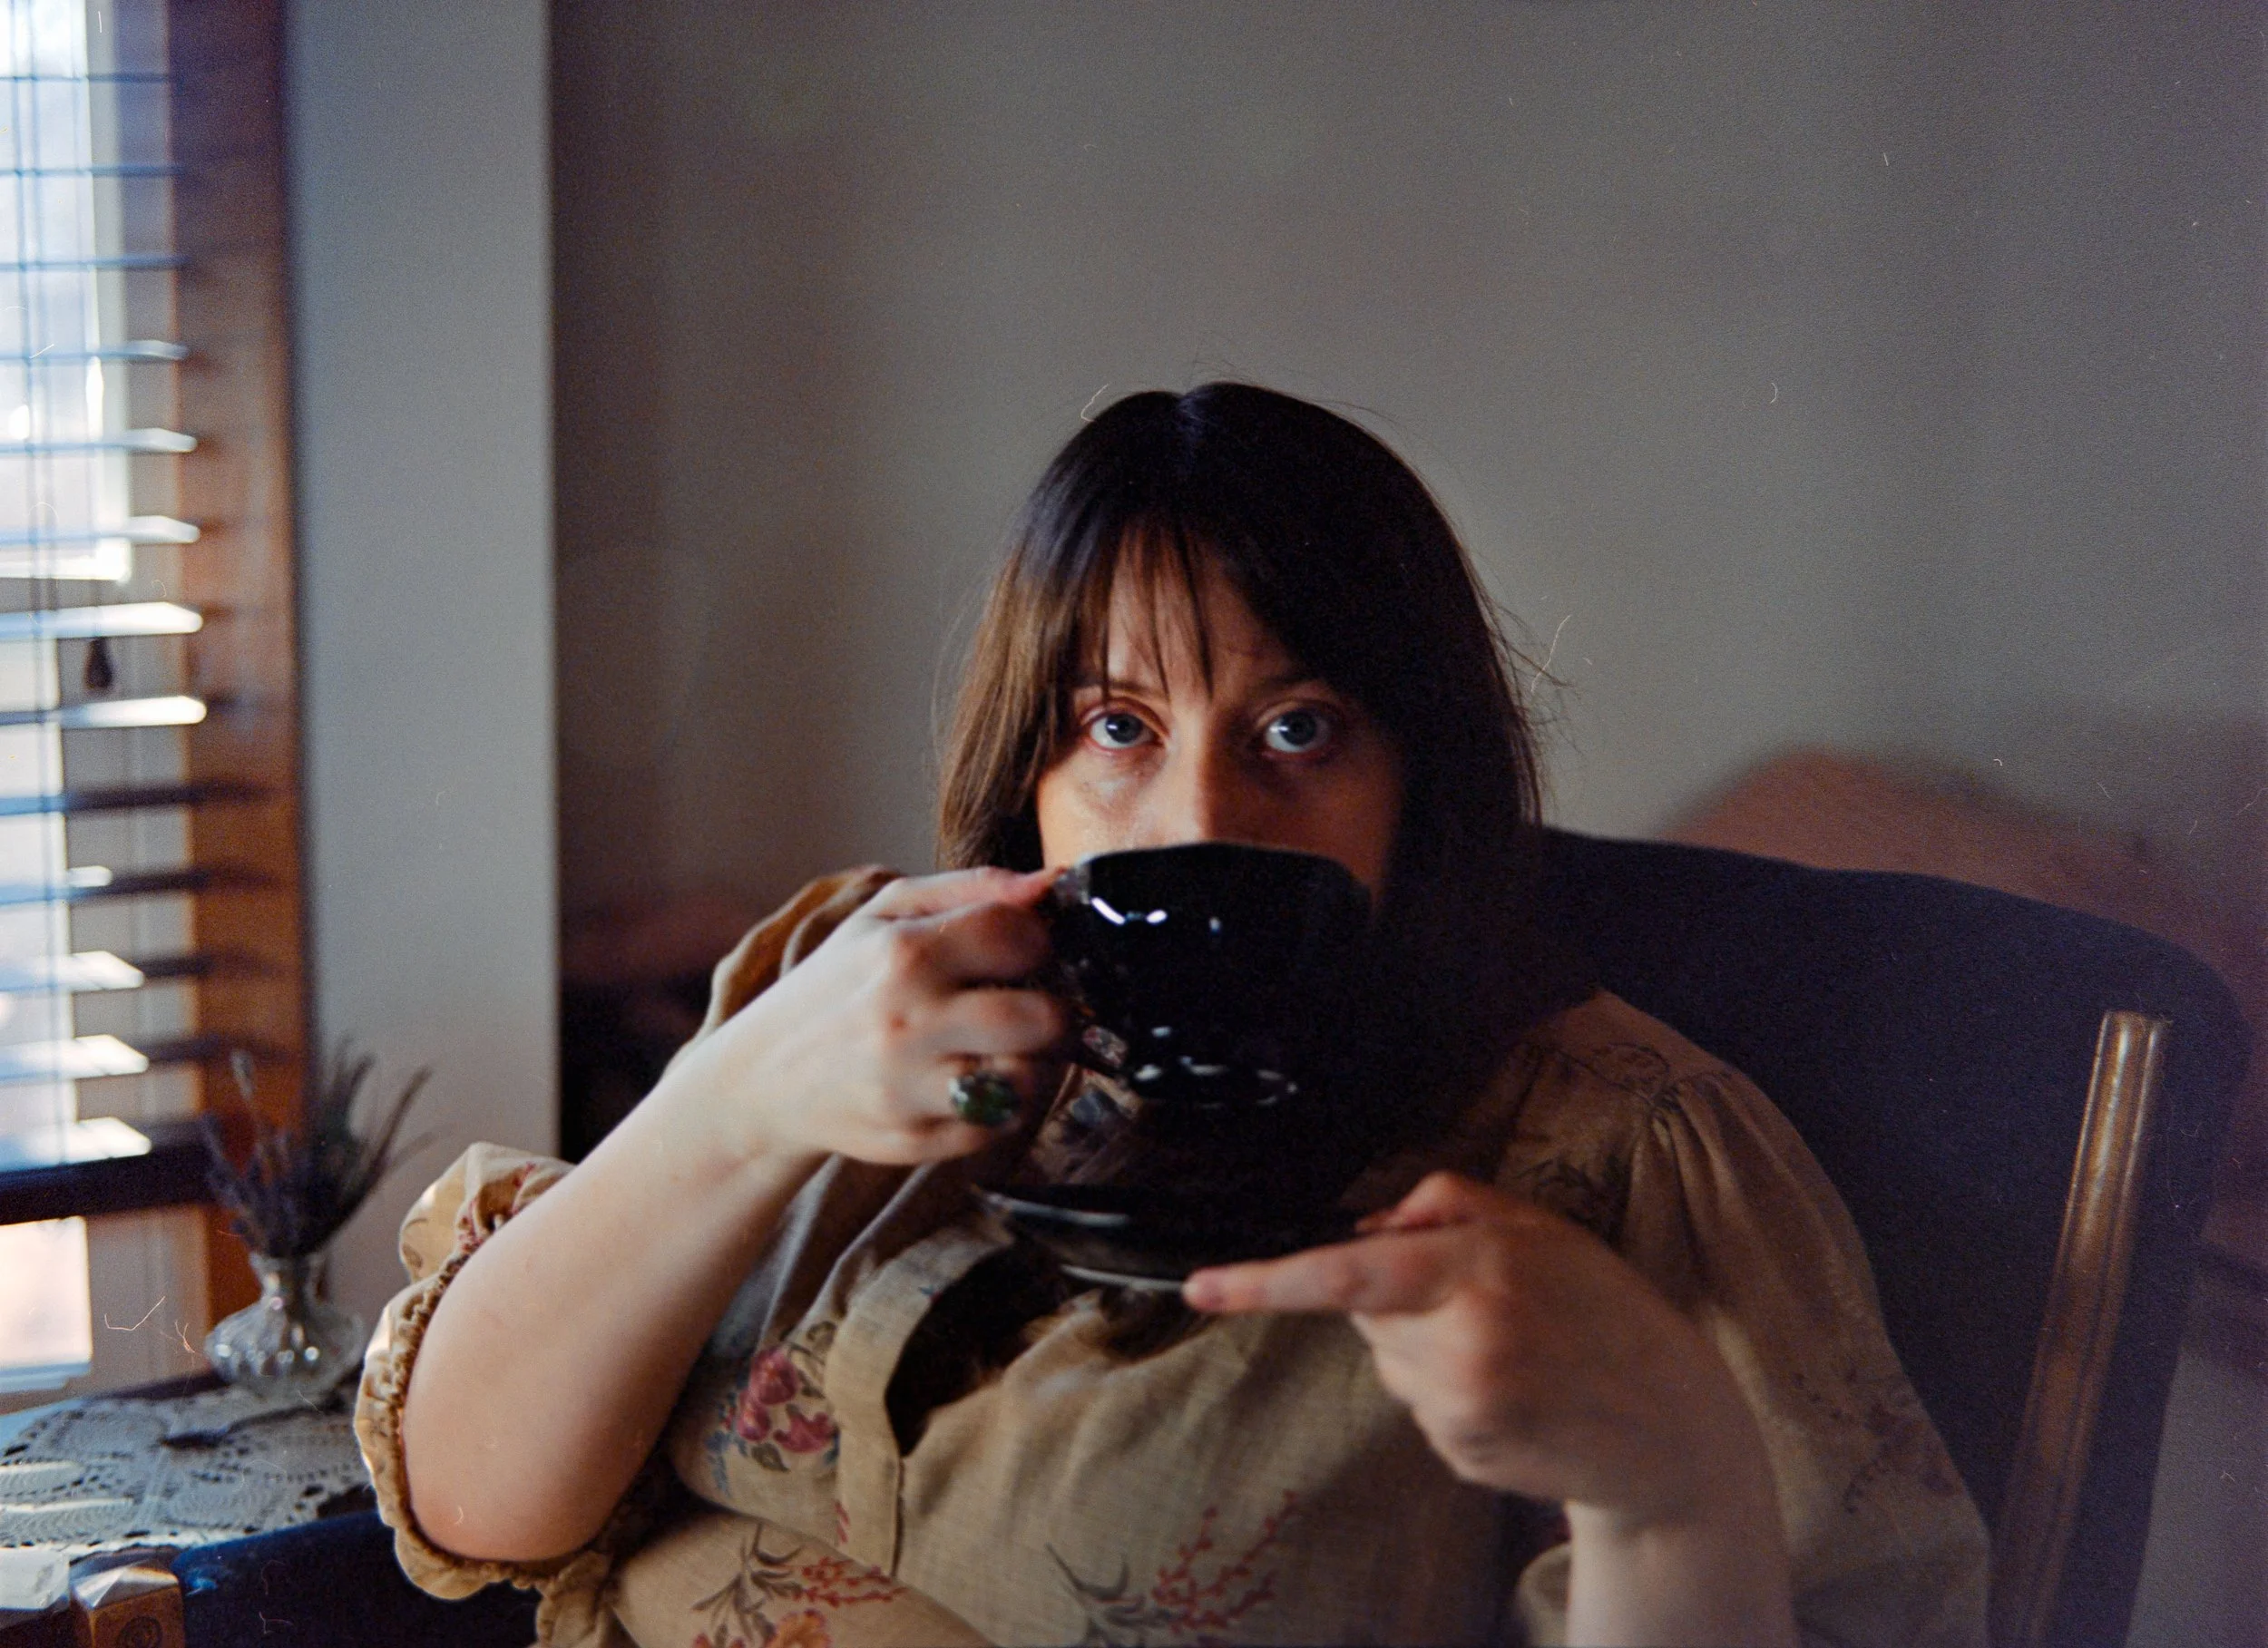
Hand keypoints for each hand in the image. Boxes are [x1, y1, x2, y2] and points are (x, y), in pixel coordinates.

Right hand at [658, 866, 1069, 1168]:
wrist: (763, 1078)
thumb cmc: (837, 986)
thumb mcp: (884, 916)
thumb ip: (972, 888)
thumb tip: (1050, 883)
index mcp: (903, 952)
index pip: (1020, 937)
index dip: (1038, 945)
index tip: (1025, 956)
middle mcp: (907, 1020)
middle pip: (1043, 1019)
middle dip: (1054, 1013)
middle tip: (1035, 1010)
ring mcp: (909, 1087)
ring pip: (1029, 1080)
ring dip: (1032, 1064)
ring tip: (1005, 1049)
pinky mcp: (913, 1140)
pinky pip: (996, 1126)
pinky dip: (997, 1108)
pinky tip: (970, 1084)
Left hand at [1182, 1171, 1765, 1525]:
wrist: (1671, 1431)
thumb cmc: (1607, 1313)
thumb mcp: (1543, 1228)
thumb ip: (1448, 1203)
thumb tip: (1365, 1221)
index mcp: (1480, 1271)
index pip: (1348, 1270)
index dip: (1266, 1279)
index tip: (1201, 1285)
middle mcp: (1462, 1343)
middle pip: (1366, 1311)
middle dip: (1400, 1300)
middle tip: (1487, 1306)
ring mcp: (1458, 1409)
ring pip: (1388, 1361)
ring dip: (1426, 1349)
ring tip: (1511, 1354)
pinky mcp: (1459, 1454)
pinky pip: (1418, 1407)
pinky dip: (1450, 1395)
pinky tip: (1514, 1394)